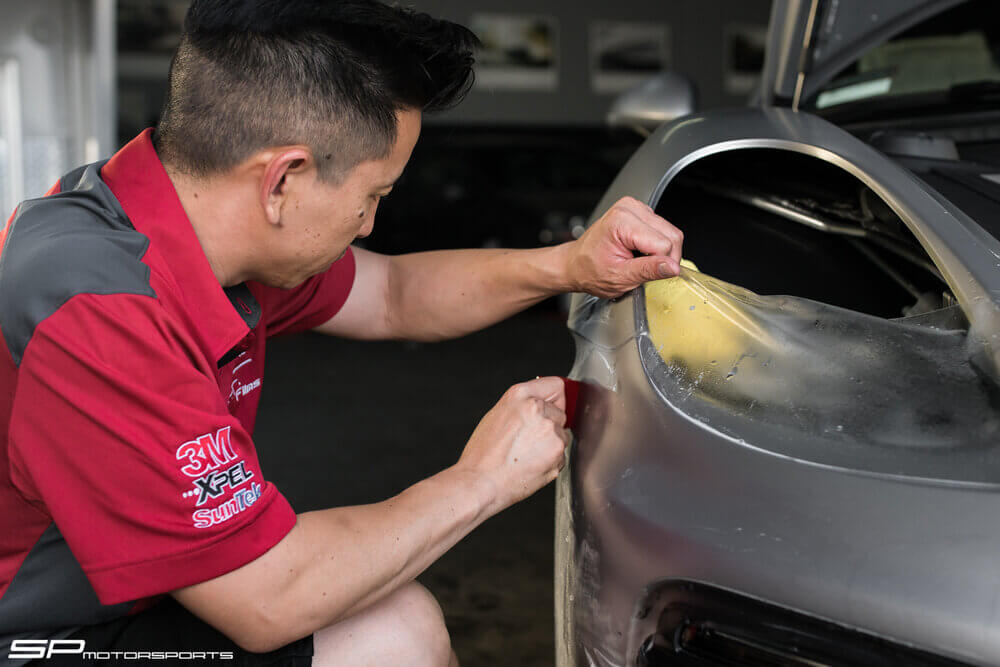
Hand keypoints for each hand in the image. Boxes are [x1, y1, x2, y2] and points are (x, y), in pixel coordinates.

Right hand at [456, 377, 569, 514]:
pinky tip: (531, 464)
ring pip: (562, 435)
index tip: (553, 405)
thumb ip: (522, 405)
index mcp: (520, 396)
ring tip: (526, 454)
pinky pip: (561, 455)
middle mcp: (538, 410)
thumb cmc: (483, 455)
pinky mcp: (558, 454)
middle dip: (550, 424)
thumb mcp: (497, 415)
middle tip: (527, 439)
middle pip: (561, 413)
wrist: (481, 483)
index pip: (556, 386)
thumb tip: (542, 403)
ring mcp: (551, 432)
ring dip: (551, 444)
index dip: (554, 398)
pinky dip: (551, 460)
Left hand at [565, 196, 683, 297]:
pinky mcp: (641, 212)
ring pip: (670, 232)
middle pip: (671, 235)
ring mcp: (636, 208)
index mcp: (622, 222)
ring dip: (659, 251)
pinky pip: (663, 230)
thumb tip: (672, 267)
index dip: (660, 264)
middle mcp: (629, 209)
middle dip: (663, 257)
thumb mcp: (619, 277)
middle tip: (642, 268)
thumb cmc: (589, 270)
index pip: (664, 245)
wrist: (576, 264)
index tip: (645, 272)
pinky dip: (656, 245)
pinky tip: (639, 250)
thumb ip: (648, 270)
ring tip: (637, 258)